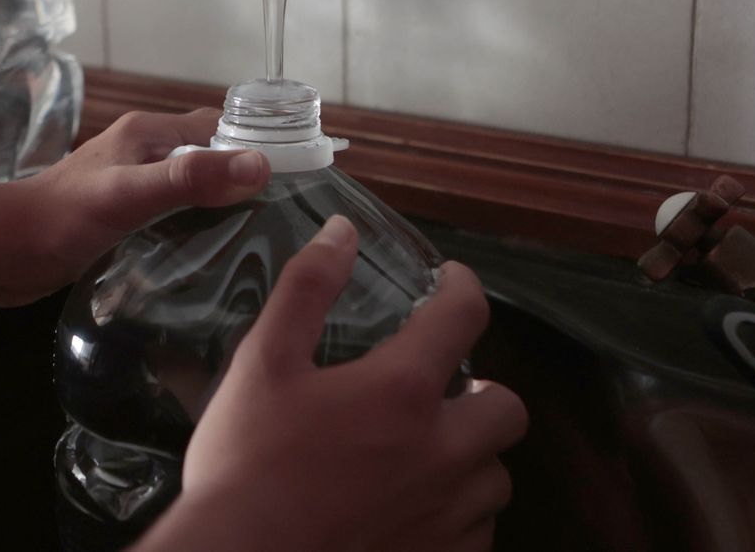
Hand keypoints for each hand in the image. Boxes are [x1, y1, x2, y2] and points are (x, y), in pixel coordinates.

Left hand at [0, 109, 269, 304]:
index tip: (299, 177)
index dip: (259, 146)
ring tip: (258, 242)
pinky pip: (174, 213)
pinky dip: (196, 227)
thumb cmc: (60, 219)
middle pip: (211, 156)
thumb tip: (258, 164)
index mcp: (149, 133)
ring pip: (193, 187)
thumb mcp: (131, 195)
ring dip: (221, 206)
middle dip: (246, 179)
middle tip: (285, 219)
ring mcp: (132, 184)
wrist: (2, 251)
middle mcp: (144, 152)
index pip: (221, 128)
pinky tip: (211, 258)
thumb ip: (190, 178)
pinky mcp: (122, 216)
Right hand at [138, 216, 527, 551]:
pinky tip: (414, 507)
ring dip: (472, 457)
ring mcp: (446, 515)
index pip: (465, 316)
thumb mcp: (262, 362)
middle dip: (484, 391)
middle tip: (441, 388)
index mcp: (403, 391)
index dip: (463, 287)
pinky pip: (476, 534)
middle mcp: (442, 452)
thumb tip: (342, 232)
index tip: (450, 282)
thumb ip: (306, 289)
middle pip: (508, 408)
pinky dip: (456, 514)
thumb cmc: (246, 463)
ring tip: (426, 452)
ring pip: (496, 478)